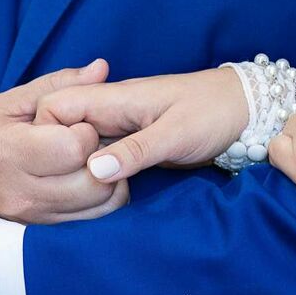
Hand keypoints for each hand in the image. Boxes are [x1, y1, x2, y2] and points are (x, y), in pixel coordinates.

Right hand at [0, 61, 127, 223]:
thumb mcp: (11, 100)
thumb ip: (59, 85)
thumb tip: (103, 68)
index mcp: (10, 154)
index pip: (76, 147)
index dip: (86, 130)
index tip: (74, 123)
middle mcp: (19, 194)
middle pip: (95, 182)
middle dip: (104, 157)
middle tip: (87, 143)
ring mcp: (27, 219)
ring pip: (98, 207)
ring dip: (106, 180)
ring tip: (85, 160)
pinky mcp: (35, 232)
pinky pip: (86, 221)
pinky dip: (96, 200)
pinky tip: (80, 179)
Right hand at [37, 67, 247, 182]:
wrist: (246, 110)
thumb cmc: (215, 111)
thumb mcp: (178, 132)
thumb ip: (137, 150)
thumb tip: (93, 170)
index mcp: (114, 98)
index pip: (54, 107)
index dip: (50, 134)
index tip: (70, 161)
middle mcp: (108, 113)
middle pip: (59, 134)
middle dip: (61, 163)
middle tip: (87, 185)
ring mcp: (116, 131)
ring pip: (75, 153)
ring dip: (79, 176)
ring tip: (100, 193)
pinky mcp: (127, 149)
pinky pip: (96, 163)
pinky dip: (95, 180)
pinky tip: (104, 196)